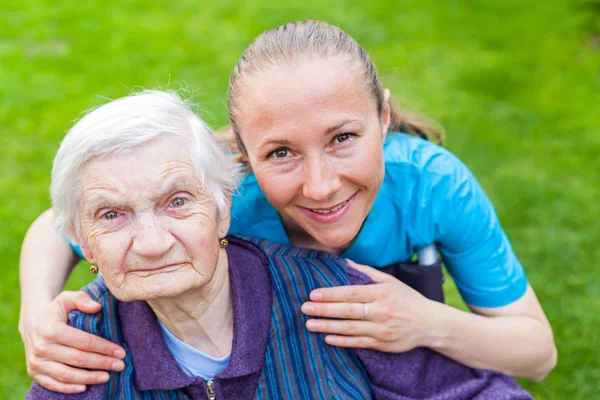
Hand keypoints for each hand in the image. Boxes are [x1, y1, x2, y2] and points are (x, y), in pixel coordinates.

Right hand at [19, 291, 125, 393]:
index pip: (85, 342)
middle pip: (78, 359)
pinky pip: (53, 384)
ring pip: (66, 375)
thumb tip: (97, 307)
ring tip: (108, 377)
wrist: (31, 321)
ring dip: (89, 378)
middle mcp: (42, 347)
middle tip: (120, 365)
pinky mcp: (33, 372)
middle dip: (102, 363)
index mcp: (52, 329)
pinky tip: (85, 387)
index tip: (121, 352)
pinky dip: (69, 388)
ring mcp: (36, 362)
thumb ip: (82, 299)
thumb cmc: (55, 310)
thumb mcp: (67, 298)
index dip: (105, 348)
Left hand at [301, 260, 440, 351]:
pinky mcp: (383, 344)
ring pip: (350, 328)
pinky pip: (358, 343)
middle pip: (347, 311)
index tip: (314, 294)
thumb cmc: (407, 299)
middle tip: (305, 308)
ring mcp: (381, 329)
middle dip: (324, 310)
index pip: (351, 293)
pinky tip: (327, 338)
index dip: (331, 294)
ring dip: (328, 327)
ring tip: (310, 324)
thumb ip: (366, 272)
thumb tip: (343, 261)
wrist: (430, 324)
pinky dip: (342, 341)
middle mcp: (381, 311)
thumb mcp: (389, 281)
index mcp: (381, 293)